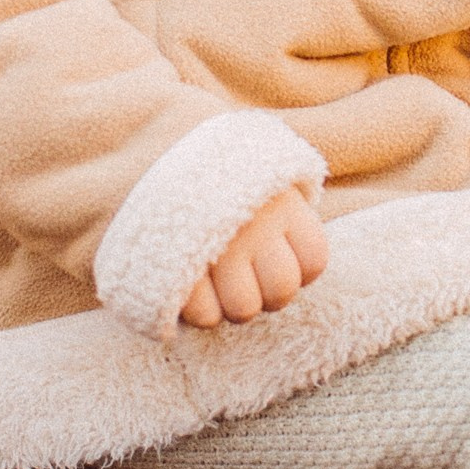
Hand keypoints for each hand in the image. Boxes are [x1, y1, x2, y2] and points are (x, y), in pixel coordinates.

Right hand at [178, 189, 328, 329]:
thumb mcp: (265, 181)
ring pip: (244, 309)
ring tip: (217, 283)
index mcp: (284, 204)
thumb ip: (287, 218)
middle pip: (281, 292)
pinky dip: (200, 309)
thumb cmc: (222, 182)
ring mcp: (219, 246)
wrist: (155, 154)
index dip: (299, 270)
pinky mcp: (181, 265)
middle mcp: (256, 225)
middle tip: (245, 277)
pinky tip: (193, 286)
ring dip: (232, 305)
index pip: (314, 261)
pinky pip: (205, 315)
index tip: (278, 256)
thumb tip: (299, 262)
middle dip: (265, 294)